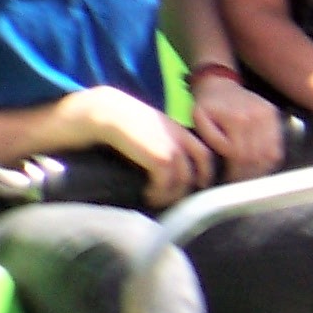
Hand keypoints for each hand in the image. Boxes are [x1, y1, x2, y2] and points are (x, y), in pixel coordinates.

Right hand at [78, 86, 214, 207]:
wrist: (108, 112)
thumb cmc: (124, 120)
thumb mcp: (153, 126)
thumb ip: (165, 140)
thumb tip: (166, 163)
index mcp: (180, 131)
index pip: (204, 155)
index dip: (204, 173)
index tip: (197, 185)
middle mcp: (181, 140)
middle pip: (198, 171)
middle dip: (189, 188)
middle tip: (173, 199)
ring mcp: (173, 150)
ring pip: (182, 183)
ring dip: (169, 196)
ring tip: (155, 199)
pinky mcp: (160, 160)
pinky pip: (165, 185)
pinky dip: (157, 194)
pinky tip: (147, 194)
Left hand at [188, 72, 286, 180]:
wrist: (219, 82)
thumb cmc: (207, 104)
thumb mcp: (199, 118)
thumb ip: (213, 139)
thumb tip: (230, 155)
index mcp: (237, 118)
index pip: (240, 155)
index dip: (234, 171)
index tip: (228, 179)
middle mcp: (257, 116)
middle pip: (256, 157)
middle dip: (247, 174)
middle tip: (238, 182)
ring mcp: (268, 115)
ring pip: (270, 154)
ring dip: (261, 169)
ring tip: (249, 176)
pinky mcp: (273, 115)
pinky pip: (277, 145)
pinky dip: (271, 160)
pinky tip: (260, 165)